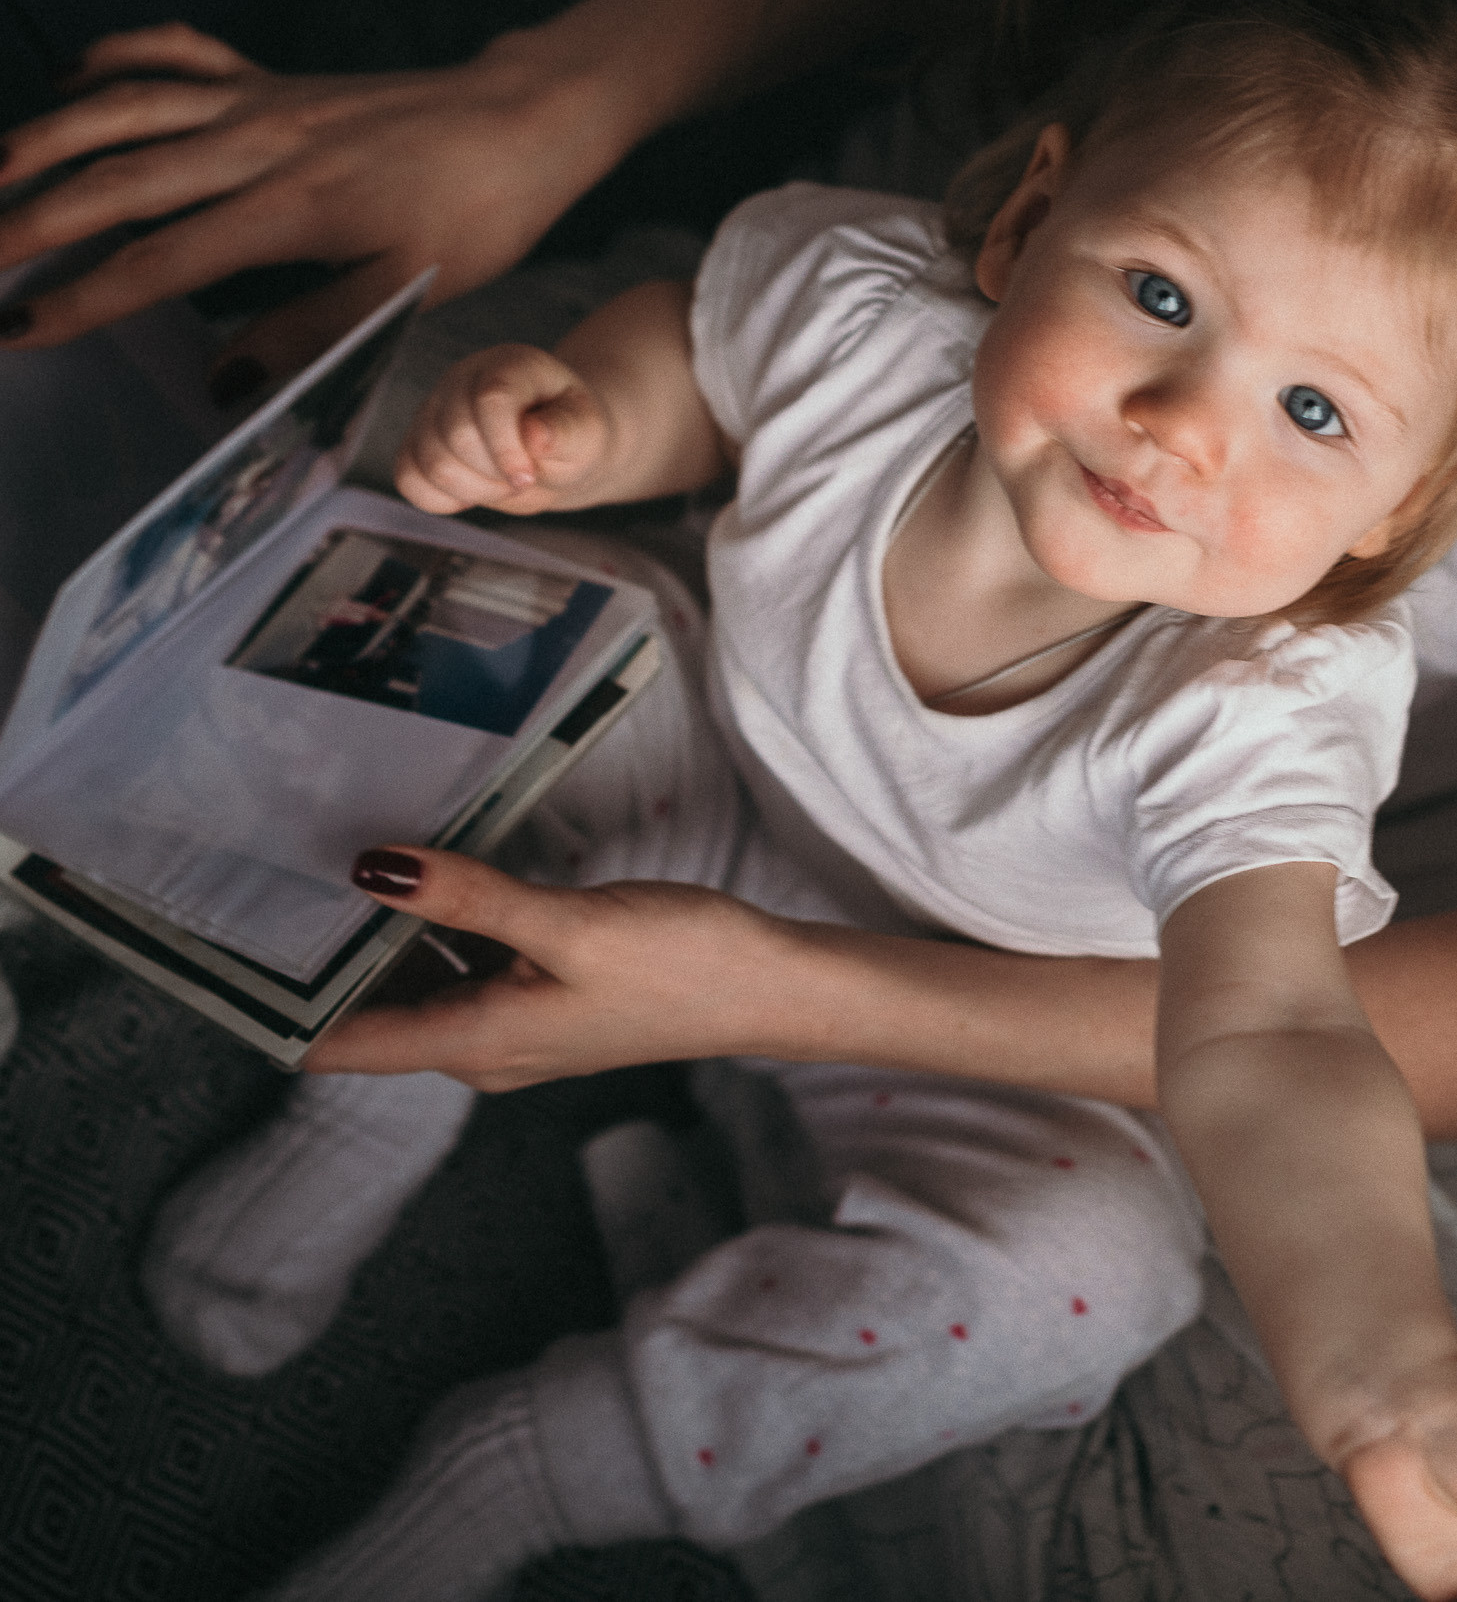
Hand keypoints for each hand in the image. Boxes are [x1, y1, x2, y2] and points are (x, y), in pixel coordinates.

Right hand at [0, 23, 628, 385]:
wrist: (525, 121)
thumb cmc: (479, 208)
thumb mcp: (409, 288)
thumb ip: (313, 331)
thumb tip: (226, 380)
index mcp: (288, 207)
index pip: (160, 261)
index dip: (85, 297)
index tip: (23, 327)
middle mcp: (257, 143)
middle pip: (119, 182)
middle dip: (31, 221)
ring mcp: (260, 102)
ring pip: (126, 109)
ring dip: (47, 138)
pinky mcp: (274, 80)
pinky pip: (177, 55)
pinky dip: (118, 58)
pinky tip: (73, 77)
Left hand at [312, 847, 794, 1089]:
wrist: (773, 987)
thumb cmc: (683, 966)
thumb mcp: (568, 924)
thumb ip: (468, 899)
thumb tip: (370, 869)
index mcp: (475, 1042)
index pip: (338, 1044)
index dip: (277, 1002)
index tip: (232, 939)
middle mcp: (483, 1046)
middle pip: (369, 1012)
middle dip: (324, 954)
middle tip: (274, 871)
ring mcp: (516, 1024)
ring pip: (417, 985)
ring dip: (384, 937)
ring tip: (340, 861)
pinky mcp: (547, 997)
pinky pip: (464, 968)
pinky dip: (439, 931)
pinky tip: (435, 877)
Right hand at [398, 344, 614, 514]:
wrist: (555, 450)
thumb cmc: (572, 436)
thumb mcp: (589, 433)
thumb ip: (570, 431)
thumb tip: (535, 435)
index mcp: (510, 365)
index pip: (491, 399)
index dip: (506, 447)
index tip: (528, 477)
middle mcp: (462, 380)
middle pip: (457, 436)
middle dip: (496, 474)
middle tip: (524, 477)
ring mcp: (433, 410)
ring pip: (431, 462)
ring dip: (474, 490)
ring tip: (503, 482)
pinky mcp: (416, 442)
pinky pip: (408, 480)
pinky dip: (441, 499)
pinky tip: (473, 490)